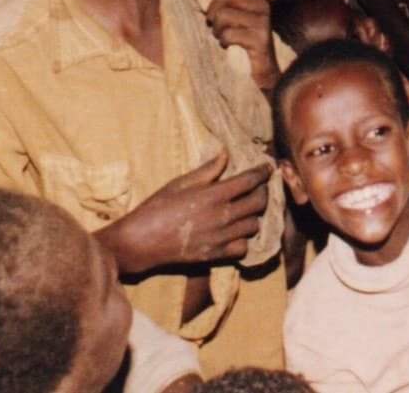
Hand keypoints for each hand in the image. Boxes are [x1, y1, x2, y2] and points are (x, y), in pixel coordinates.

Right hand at [107, 149, 270, 272]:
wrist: (141, 242)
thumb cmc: (157, 208)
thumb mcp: (179, 183)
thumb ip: (207, 170)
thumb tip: (225, 154)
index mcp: (213, 195)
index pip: (250, 181)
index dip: (262, 173)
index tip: (267, 168)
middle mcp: (222, 216)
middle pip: (258, 203)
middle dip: (263, 192)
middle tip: (259, 187)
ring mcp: (221, 238)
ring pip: (254, 225)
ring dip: (254, 216)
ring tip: (247, 210)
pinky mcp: (215, 255)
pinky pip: (243, 248)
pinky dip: (244, 240)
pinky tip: (237, 233)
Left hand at [203, 0, 277, 89]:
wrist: (264, 71)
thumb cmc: (242, 41)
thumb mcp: (235, 16)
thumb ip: (227, 1)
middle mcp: (263, 4)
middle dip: (212, 12)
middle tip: (214, 26)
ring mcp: (264, 21)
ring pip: (224, 15)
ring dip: (217, 29)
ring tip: (222, 37)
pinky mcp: (261, 38)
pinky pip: (229, 34)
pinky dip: (223, 41)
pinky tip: (228, 46)